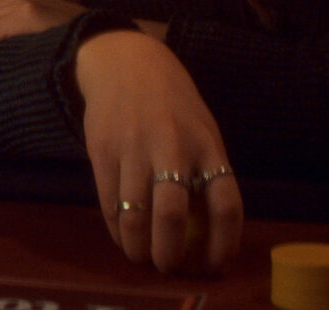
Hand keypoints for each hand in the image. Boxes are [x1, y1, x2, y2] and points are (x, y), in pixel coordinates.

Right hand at [74, 30, 242, 274]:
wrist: (125, 62)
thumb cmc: (173, 104)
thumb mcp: (203, 130)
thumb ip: (206, 173)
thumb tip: (208, 232)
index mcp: (208, 145)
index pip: (225, 203)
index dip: (224, 242)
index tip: (215, 264)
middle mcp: (173, 147)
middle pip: (173, 214)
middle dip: (170, 253)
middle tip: (169, 267)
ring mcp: (134, 148)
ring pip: (135, 215)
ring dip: (138, 247)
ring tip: (142, 258)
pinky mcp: (102, 150)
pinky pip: (109, 202)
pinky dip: (117, 228)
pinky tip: (122, 236)